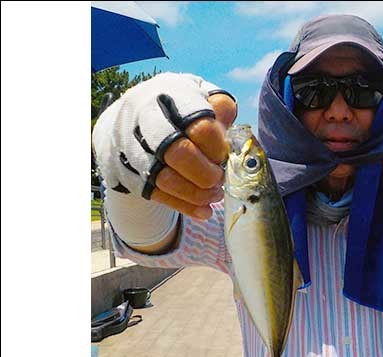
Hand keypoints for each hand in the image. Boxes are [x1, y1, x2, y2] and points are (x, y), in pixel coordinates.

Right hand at [92, 73, 236, 219]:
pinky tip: (203, 211)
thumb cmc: (176, 109)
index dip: (218, 148)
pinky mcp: (125, 172)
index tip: (225, 156)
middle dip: (206, 173)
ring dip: (197, 194)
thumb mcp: (199, 96)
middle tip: (220, 179)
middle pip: (179, 153)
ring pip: (167, 180)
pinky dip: (184, 206)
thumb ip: (220, 110)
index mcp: (169, 94)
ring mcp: (130, 147)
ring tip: (215, 195)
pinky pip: (158, 196)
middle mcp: (144, 119)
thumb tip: (232, 135)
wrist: (128, 119)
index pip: (200, 127)